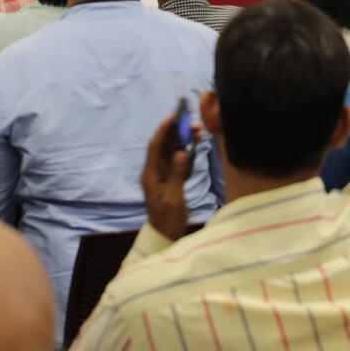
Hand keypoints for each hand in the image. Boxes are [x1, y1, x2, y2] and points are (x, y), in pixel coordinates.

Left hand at [140, 113, 193, 240]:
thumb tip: (182, 152)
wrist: (165, 235)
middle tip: (192, 120)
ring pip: (172, 150)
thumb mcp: (173, 198)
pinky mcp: (171, 178)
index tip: (174, 115)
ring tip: (198, 130)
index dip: (164, 129)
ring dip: (184, 139)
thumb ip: (177, 174)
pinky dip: (187, 151)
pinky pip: (178, 160)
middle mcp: (155, 170)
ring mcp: (163, 174)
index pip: (156, 146)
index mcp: (150, 173)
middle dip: (177, 131)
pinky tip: (196, 144)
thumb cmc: (167, 219)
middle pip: (165, 145)